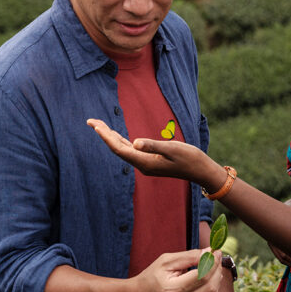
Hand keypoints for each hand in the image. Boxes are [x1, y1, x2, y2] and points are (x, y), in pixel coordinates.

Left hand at [87, 118, 219, 187]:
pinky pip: (130, 150)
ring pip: (122, 149)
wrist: (200, 170)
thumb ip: (153, 146)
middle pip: (117, 149)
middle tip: (90, 121)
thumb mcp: (173, 149)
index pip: (120, 149)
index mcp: (145, 162)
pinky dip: (120, 141)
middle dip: (104, 135)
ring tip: (98, 126)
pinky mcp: (150, 161)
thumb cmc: (189, 158)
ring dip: (110, 137)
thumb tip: (135, 143)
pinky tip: (116, 135)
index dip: (106, 137)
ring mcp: (145, 163)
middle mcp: (142, 164)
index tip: (96, 126)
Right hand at [132, 249, 224, 291]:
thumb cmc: (151, 277)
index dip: (213, 262)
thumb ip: (189, 256)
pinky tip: (206, 282)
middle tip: (216, 258)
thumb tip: (209, 252)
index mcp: (173, 290)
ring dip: (216, 280)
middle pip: (210, 287)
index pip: (202, 276)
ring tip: (212, 268)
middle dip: (217, 270)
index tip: (216, 251)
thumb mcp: (166, 261)